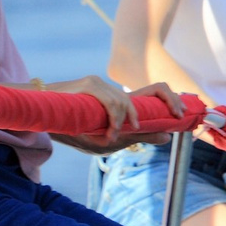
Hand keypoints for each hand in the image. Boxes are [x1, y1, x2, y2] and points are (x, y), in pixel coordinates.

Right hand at [43, 76, 180, 150]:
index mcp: (120, 102)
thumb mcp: (108, 140)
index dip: (172, 100)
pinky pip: (111, 102)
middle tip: (176, 116)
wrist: (43, 119)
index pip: (153, 95)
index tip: (183, 114)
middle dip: (169, 100)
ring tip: (113, 136)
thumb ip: (137, 136)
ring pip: (128, 102)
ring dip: (124, 122)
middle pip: (154, 89)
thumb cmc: (73, 130)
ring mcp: (103, 85)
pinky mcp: (90, 86)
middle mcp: (115, 90)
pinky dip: (113, 119)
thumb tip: (166, 136)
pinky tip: (109, 131)